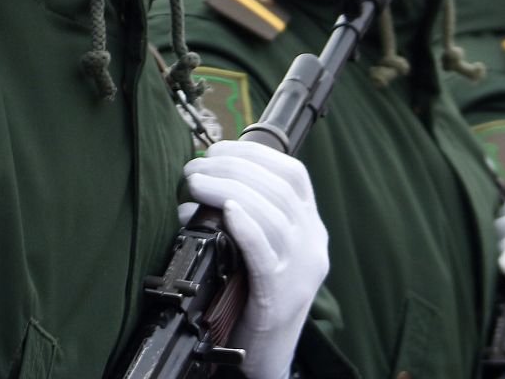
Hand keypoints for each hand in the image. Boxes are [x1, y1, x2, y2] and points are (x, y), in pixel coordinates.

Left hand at [182, 139, 327, 378]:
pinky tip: (227, 211)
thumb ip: (236, 217)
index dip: (255, 154)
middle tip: (194, 168)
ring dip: (229, 189)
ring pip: (273, 215)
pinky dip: (247, 226)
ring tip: (195, 183)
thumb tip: (192, 191)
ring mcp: (301, 269)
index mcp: (310, 227)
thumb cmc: (252, 295)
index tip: (218, 149)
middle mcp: (312, 243)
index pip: (295, 175)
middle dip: (232, 168)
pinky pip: (267, 253)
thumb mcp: (254, 248)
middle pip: (278, 190)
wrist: (267, 354)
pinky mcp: (282, 294)